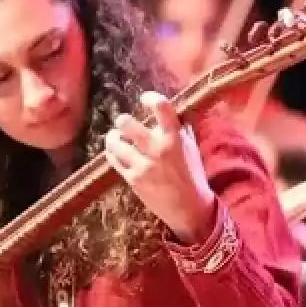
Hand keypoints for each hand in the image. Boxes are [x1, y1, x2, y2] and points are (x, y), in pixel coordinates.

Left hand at [104, 91, 215, 243]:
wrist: (188, 208)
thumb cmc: (192, 176)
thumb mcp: (191, 148)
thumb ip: (180, 130)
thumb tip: (170, 113)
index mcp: (174, 139)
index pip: (161, 108)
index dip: (150, 98)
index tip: (145, 98)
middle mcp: (157, 150)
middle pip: (127, 124)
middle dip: (122, 121)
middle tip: (123, 123)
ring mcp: (142, 166)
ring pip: (115, 143)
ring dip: (113, 137)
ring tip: (115, 136)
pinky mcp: (133, 180)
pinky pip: (114, 160)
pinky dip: (113, 153)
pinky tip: (116, 151)